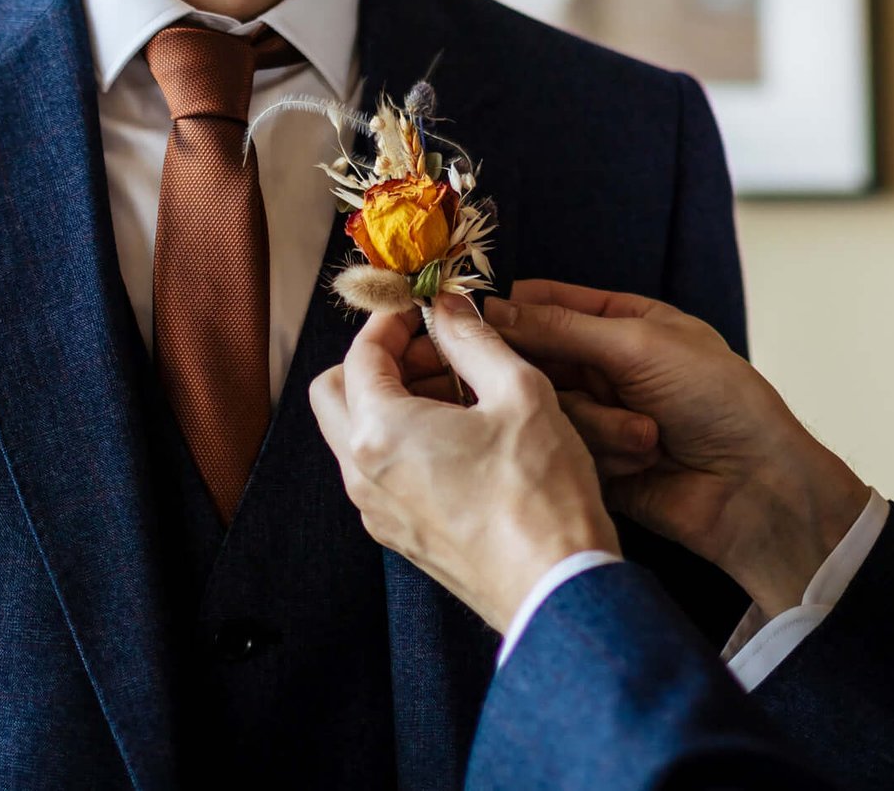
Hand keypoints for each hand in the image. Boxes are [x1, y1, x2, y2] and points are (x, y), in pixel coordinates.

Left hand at [311, 296, 628, 631]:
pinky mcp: (401, 537)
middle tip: (435, 351)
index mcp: (380, 432)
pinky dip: (405, 443)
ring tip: (461, 393)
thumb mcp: (519, 391)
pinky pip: (381, 474)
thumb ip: (473, 339)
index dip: (391, 321)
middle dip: (379, 362)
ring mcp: (378, 513)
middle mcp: (363, 475)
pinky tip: (464, 438)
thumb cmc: (540, 492)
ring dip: (394, 402)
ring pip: (358, 437)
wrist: (556, 586)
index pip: (360, 355)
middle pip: (336, 395)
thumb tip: (448, 308)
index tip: (424, 309)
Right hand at [487, 281, 869, 618]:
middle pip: (538, 358)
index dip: (513, 309)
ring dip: (596, 422)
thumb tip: (496, 309)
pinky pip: (565, 448)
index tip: (476, 317)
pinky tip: (641, 461)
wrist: (755, 488)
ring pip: (549, 406)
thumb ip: (564, 328)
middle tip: (536, 382)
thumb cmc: (718, 400)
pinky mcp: (595, 464)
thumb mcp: (640, 345)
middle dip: (542, 371)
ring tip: (647, 435)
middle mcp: (607, 367)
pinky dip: (601, 453)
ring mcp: (600, 416)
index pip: (552, 305)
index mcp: (625, 323)